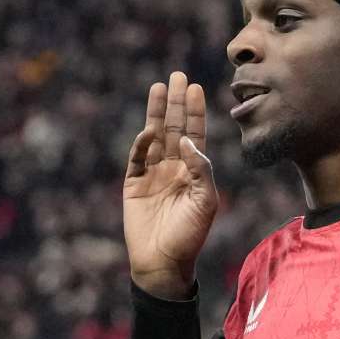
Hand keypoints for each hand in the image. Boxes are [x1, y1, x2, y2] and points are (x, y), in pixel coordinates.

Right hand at [123, 71, 217, 299]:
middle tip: (177, 75)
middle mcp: (173, 168)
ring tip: (158, 87)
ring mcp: (152, 175)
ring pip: (154, 137)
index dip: (195, 112)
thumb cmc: (190, 235)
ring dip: (156, 113)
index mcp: (194, 172)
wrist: (163, 262)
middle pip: (174, 128)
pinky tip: (148, 130)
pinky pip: (136, 158)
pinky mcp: (133, 184)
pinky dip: (141, 144)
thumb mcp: (206, 202)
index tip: (194, 88)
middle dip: (176, 103)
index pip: (195, 135)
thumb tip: (187, 142)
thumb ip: (201, 170)